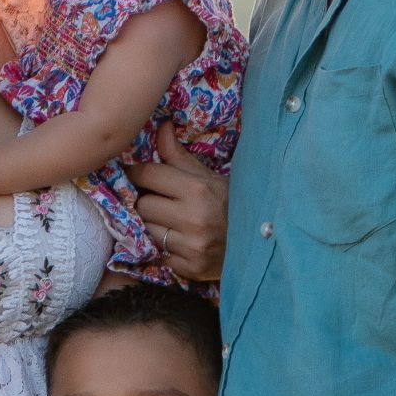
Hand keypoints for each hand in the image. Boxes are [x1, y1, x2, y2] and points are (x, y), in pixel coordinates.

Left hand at [125, 125, 227, 281]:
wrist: (258, 244)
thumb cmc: (230, 205)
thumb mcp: (208, 176)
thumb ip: (178, 156)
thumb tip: (161, 126)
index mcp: (197, 190)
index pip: (148, 175)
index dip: (138, 173)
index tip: (137, 174)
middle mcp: (192, 218)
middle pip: (143, 205)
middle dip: (148, 201)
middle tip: (161, 201)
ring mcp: (191, 247)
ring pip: (148, 230)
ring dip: (155, 225)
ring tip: (172, 222)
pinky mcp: (190, 268)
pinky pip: (160, 254)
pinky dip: (166, 249)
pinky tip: (181, 243)